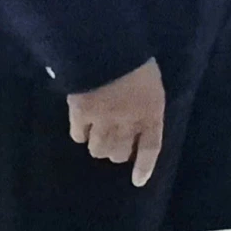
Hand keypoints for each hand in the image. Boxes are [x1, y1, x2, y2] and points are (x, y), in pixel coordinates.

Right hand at [68, 58, 164, 186]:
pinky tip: (82, 123)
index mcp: (151, 112)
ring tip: (98, 131)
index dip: (144, 166)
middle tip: (114, 140)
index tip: (137, 181)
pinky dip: (80, 133)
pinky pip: (78, 136)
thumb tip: (139, 115)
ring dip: (98, 144)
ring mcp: (103, 121)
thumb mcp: (151, 81)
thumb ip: (146, 102)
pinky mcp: (80, 116)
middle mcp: (128, 123)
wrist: (108, 48)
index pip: (151, 147)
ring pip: (98, 150)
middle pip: (120, 154)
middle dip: (118, 151)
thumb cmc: (136, 60)